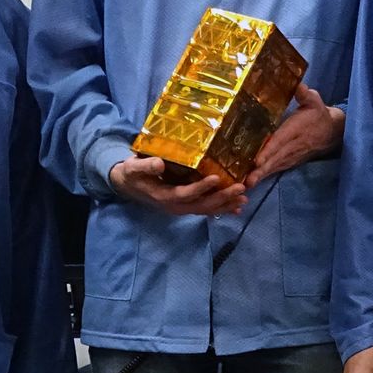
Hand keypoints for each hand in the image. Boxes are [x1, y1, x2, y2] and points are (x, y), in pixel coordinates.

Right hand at [110, 156, 245, 216]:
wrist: (128, 185)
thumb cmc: (132, 174)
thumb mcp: (133, 168)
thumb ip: (145, 166)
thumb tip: (159, 163)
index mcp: (163, 196)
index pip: (185, 193)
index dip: (201, 188)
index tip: (217, 178)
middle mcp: (175, 206)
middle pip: (201, 205)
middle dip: (222, 198)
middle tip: (241, 189)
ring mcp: (181, 208)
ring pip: (206, 209)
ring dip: (226, 205)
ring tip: (244, 199)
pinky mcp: (186, 206)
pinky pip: (205, 209)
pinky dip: (221, 209)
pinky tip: (236, 208)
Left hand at [245, 84, 344, 187]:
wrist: (332, 132)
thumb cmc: (318, 113)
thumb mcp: (315, 100)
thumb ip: (305, 94)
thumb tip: (299, 85)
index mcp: (296, 129)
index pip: (281, 141)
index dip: (269, 150)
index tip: (258, 160)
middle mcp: (293, 145)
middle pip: (275, 158)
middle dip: (262, 169)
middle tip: (248, 179)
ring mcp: (292, 155)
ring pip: (275, 166)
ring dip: (262, 175)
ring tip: (248, 183)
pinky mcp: (290, 160)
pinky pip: (277, 168)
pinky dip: (265, 175)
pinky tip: (253, 181)